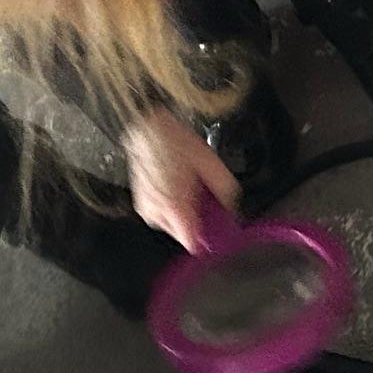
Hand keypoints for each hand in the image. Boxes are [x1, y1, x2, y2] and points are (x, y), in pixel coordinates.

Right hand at [122, 109, 236, 248]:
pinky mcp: (141, 203)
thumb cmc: (177, 144)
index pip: (192, 243)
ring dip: (184, 215)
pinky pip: (162, 214)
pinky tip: (178, 188)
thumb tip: (231, 208)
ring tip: (190, 190)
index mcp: (174, 207)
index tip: (218, 228)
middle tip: (206, 201)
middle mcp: (156, 213)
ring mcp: (146, 208)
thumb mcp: (210, 163)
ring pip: (173, 225)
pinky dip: (172, 207)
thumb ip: (225, 190)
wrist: (148, 130)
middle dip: (197, 222)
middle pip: (184, 234)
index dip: (208, 238)